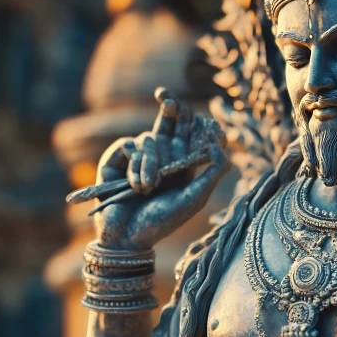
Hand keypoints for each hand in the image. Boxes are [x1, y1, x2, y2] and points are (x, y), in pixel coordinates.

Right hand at [92, 88, 229, 249]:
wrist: (128, 238)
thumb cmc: (163, 221)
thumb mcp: (195, 197)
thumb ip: (214, 171)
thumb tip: (220, 142)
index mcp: (184, 161)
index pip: (194, 132)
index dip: (201, 123)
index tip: (207, 121)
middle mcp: (162, 153)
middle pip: (170, 118)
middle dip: (170, 104)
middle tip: (167, 97)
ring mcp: (139, 155)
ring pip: (149, 138)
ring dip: (150, 164)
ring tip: (148, 188)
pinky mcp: (117, 158)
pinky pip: (130, 145)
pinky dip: (135, 167)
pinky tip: (135, 187)